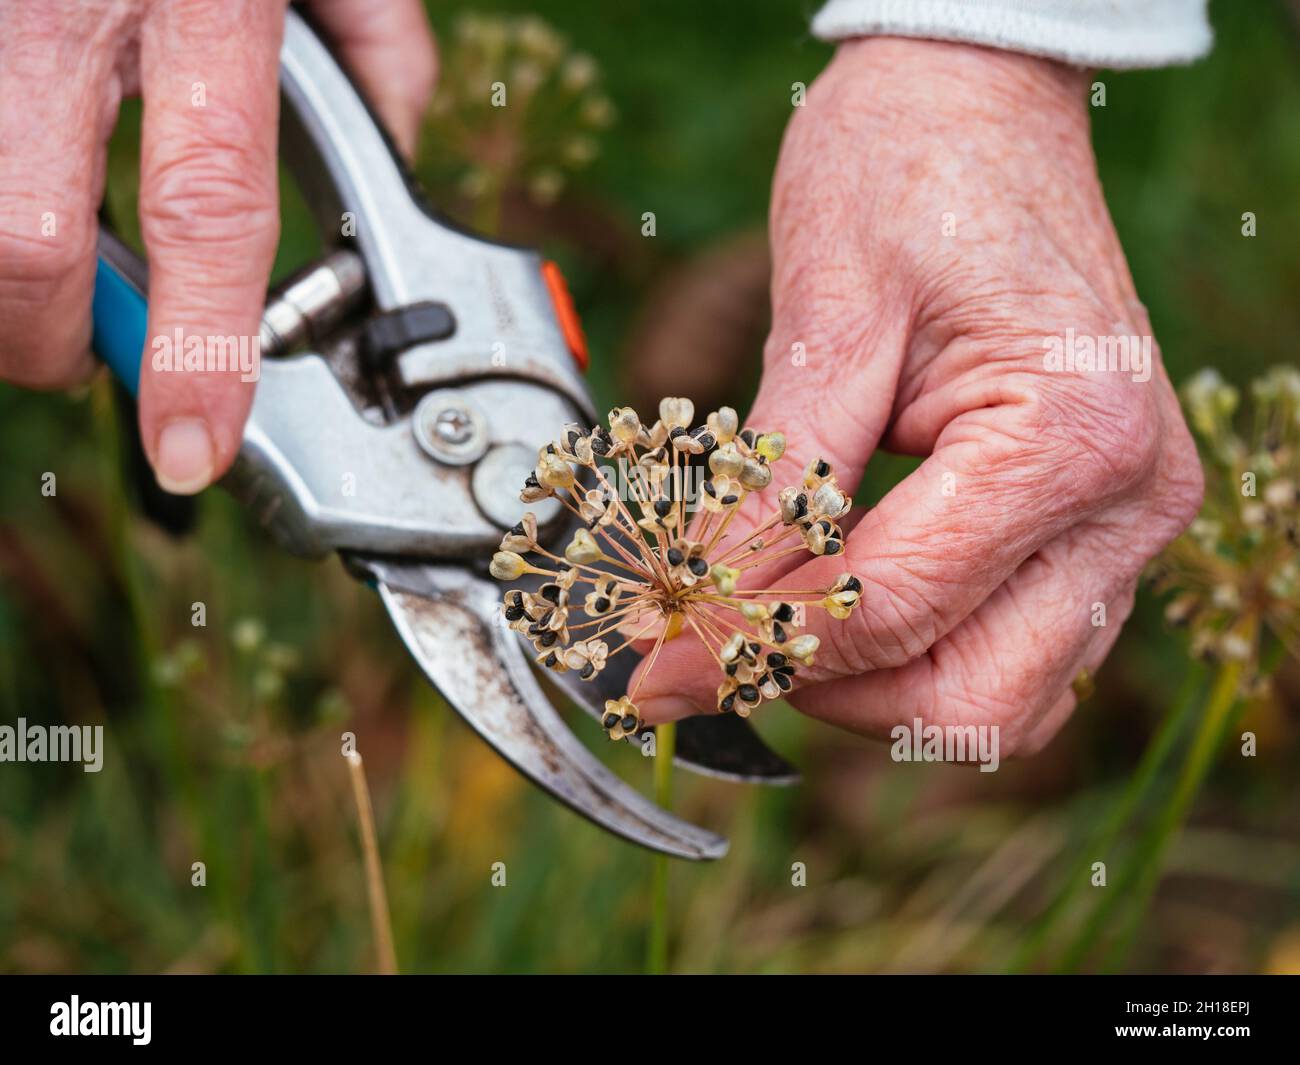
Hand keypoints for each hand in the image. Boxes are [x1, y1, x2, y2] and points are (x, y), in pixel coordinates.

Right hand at [0, 0, 435, 492]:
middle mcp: (57, 4)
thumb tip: (397, 138)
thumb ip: (375, 31)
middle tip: (89, 363)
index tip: (192, 448)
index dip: (197, 351)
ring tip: (46, 278)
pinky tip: (18, 180)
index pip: (203, 210)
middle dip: (49, 341)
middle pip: (18, 238)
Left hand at [632, 38, 1203, 755]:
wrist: (975, 103)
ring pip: (1002, 700)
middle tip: (719, 650)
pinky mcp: (1098, 526)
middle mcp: (1126, 501)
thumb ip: (774, 489)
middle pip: (970, 698)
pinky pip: (1017, 652)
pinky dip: (923, 656)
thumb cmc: (906, 170)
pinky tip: (839, 601)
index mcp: (1068, 437)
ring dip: (877, 688)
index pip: (894, 608)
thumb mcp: (827, 321)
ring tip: (775, 623)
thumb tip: (701, 611)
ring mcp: (1125, 523)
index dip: (760, 648)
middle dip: (829, 692)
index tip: (660, 666)